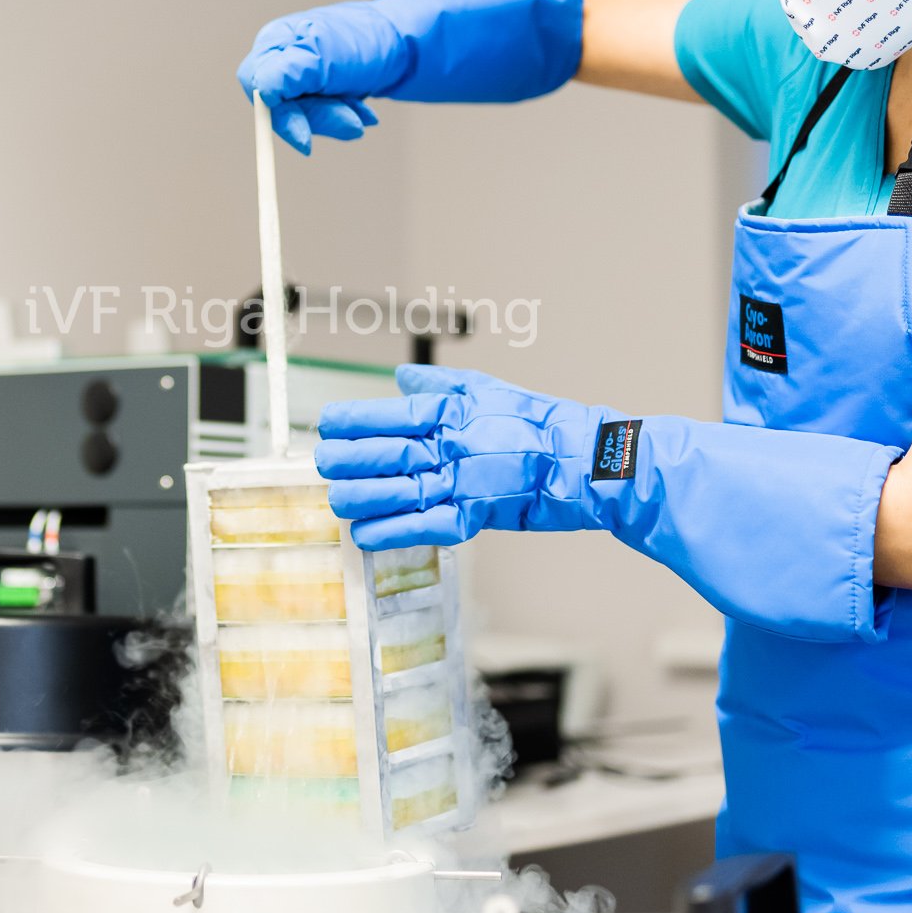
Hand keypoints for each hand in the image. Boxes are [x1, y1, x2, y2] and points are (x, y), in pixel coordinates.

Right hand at [236, 0, 585, 154]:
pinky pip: (332, 83)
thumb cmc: (488, 30)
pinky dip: (334, 109)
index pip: (271, 62)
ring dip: (318, 114)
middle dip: (299, 112)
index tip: (304, 139)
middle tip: (352, 130)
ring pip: (304, 82)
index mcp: (348, 25)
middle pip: (280, 74)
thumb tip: (268, 78)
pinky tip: (360, 119)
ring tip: (359, 126)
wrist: (539, 30)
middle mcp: (348, 30)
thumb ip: (332, 59)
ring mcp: (362, 44)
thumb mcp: (406, 50)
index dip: (276, 104)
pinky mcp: (379, 58)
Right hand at [236, 1, 396, 153]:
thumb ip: (288, 73)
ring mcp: (300, 76)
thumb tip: (260, 93)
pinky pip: (321, 116)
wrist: (405, 42)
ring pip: (304, 115)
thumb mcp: (323, 57)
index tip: (304, 140)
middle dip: (320, 118)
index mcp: (275, 43)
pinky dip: (343, 117)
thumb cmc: (362, 42)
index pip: (256, 85)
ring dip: (336, 119)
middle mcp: (282, 60)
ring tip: (363, 115)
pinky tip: (363, 112)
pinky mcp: (318, 90)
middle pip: (281, 106)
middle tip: (354, 124)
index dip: (276, 116)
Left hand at [314, 364, 605, 548]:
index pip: (392, 414)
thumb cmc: (542, 423)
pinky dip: (392, 531)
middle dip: (347, 459)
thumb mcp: (490, 389)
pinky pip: (426, 526)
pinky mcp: (479, 515)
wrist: (589, 460)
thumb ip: (441, 384)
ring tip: (334, 499)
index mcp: (456, 411)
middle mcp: (455, 445)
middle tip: (323, 462)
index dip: (354, 420)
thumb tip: (401, 379)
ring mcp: (465, 482)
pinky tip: (365, 533)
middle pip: (388, 453)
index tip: (327, 424)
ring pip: (400, 491)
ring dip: (361, 497)